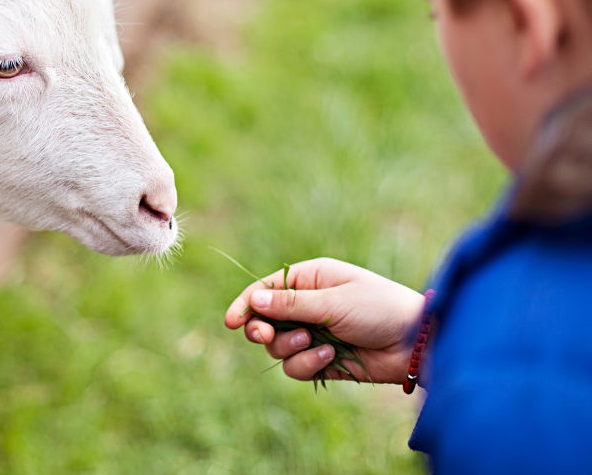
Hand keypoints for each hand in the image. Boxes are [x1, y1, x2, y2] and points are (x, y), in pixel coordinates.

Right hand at [224, 258, 423, 383]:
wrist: (414, 344)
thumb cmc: (378, 309)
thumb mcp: (333, 302)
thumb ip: (291, 304)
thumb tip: (254, 301)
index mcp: (310, 279)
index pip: (266, 289)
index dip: (246, 304)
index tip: (231, 322)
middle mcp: (308, 305)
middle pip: (265, 320)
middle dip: (262, 329)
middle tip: (264, 335)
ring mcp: (314, 333)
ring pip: (278, 346)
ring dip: (290, 347)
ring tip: (314, 343)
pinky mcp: (322, 360)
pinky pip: (296, 367)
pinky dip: (307, 364)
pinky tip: (330, 358)